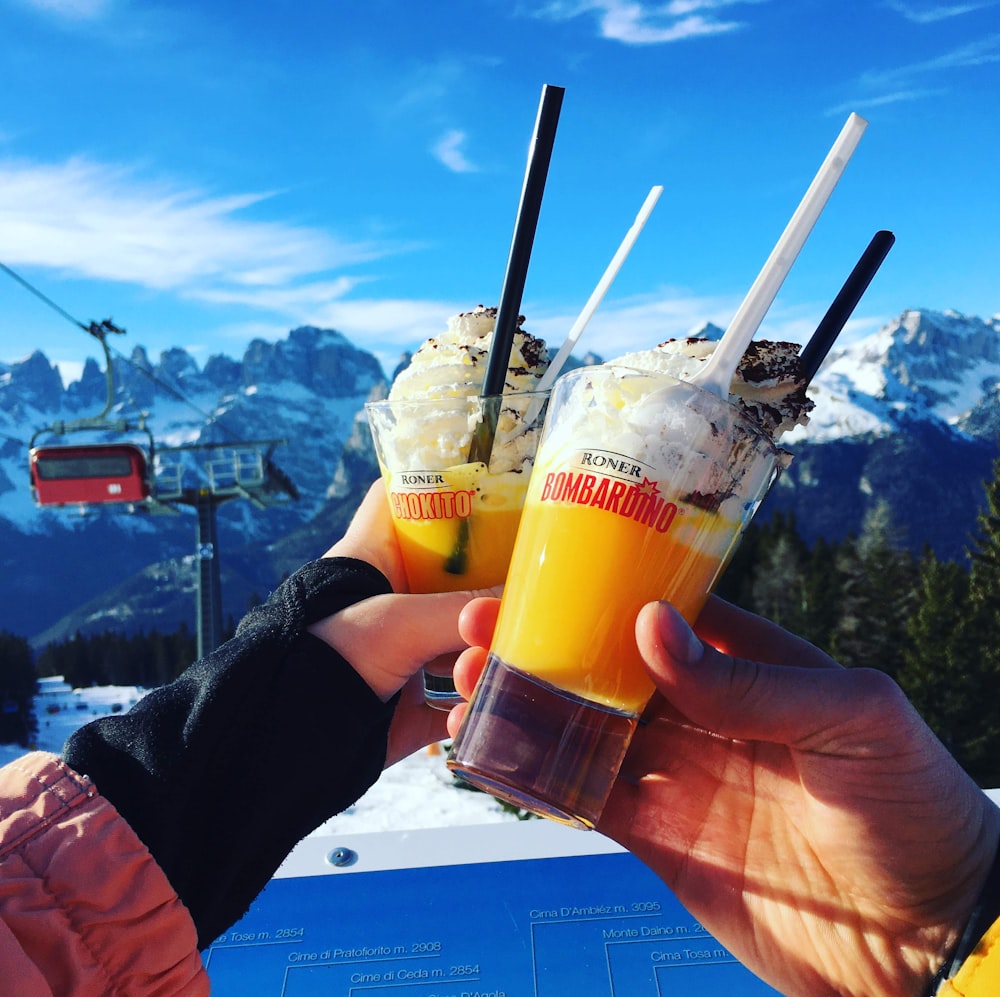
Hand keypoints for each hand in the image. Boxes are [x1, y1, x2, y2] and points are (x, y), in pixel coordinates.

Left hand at [313, 480, 496, 765]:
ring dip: (483, 658)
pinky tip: (466, 714)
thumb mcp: (396, 623)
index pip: (407, 499)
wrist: (281, 746)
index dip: (447, 485)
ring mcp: (407, 651)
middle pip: (460, 574)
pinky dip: (475, 706)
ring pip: (469, 639)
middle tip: (521, 599)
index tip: (498, 490)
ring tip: (470, 678)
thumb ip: (463, 612)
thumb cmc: (323, 658)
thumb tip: (524, 607)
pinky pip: (463, 698)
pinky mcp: (414, 704)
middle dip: (494, 590)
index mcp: (376, 557)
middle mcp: (394, 598)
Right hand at [450, 595, 999, 995]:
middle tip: (480, 630)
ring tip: (469, 686)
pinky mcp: (660, 839)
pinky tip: (495, 755)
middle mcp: (705, 714)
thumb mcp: (854, 719)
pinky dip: (539, 778)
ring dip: (527, 706)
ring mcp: (678, 776)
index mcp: (750, 665)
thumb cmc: (917, 806)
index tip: (541, 576)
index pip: (662, 614)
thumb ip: (749, 682)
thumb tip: (649, 629)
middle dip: (543, 645)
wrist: (930, 940)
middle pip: (606, 669)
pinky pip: (587, 800)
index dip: (599, 594)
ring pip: (584, 729)